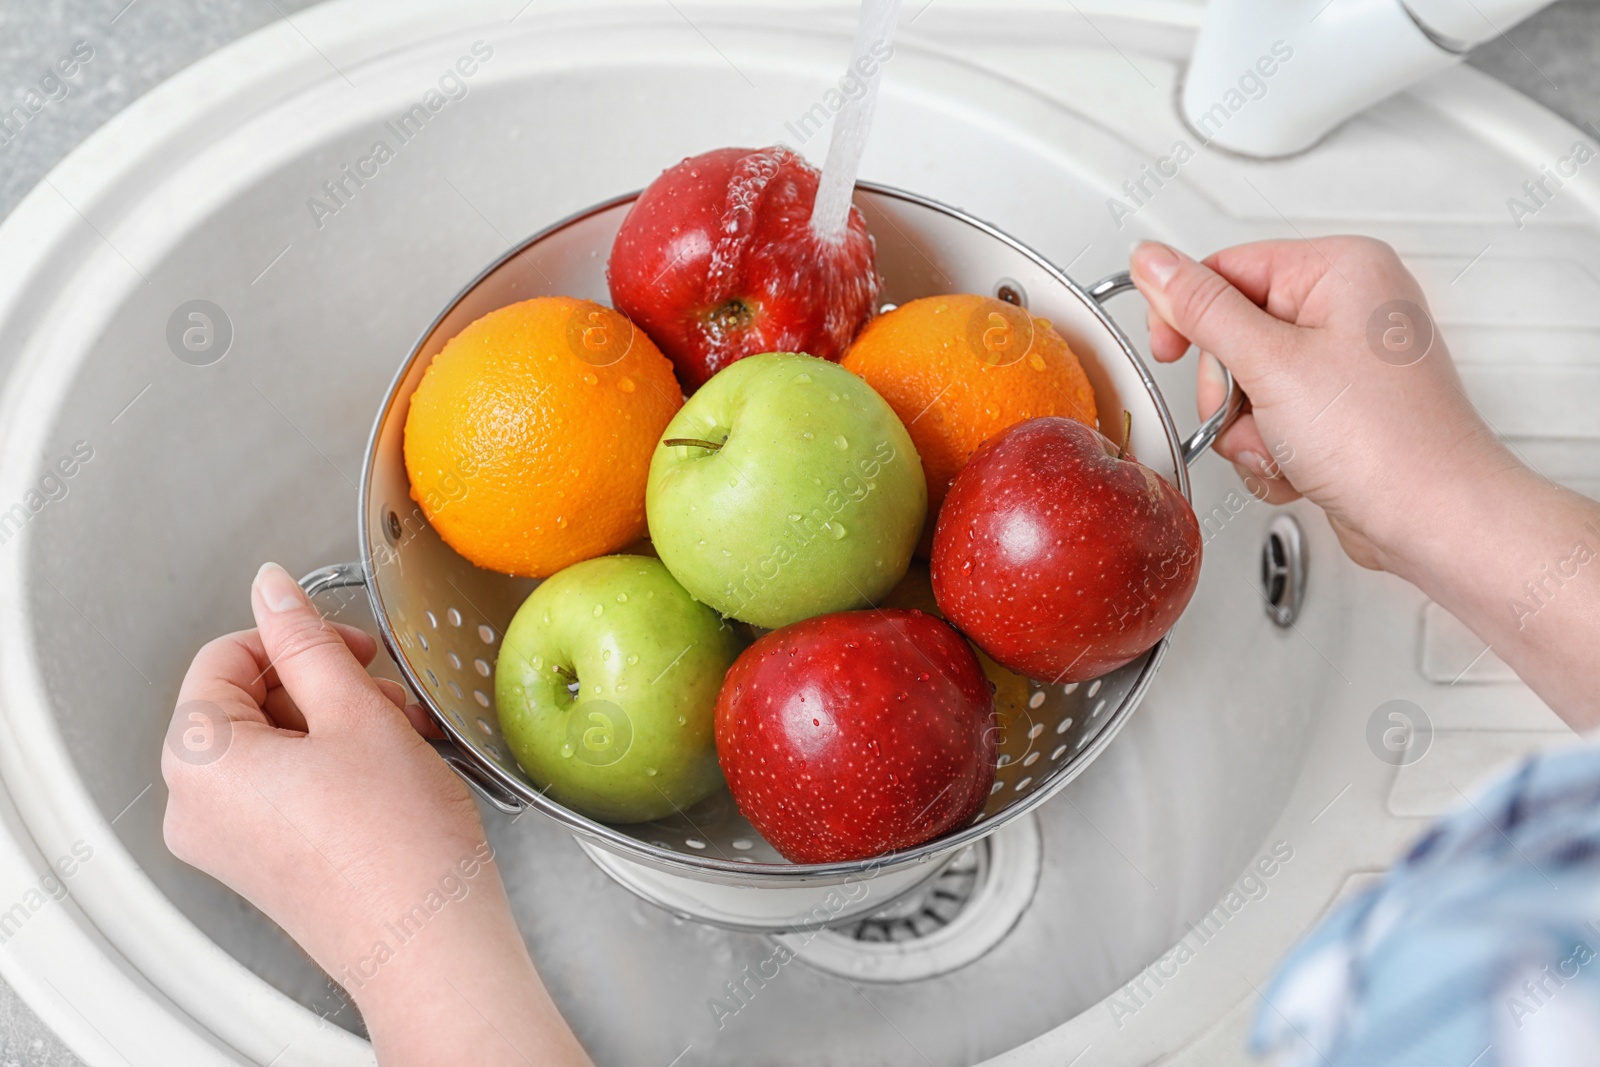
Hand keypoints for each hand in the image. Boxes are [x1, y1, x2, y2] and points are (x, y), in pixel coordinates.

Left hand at [162, 563, 589, 1065]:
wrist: (429, 940)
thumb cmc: (396, 846)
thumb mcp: (356, 714)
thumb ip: (308, 642)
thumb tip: (273, 589)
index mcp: (199, 761)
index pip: (224, 658)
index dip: (294, 639)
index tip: (346, 645)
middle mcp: (196, 807)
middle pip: (248, 701)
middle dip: (323, 687)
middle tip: (384, 698)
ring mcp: (227, 841)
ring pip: (274, 743)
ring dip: (338, 724)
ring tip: (400, 738)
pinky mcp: (262, 864)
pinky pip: (284, 788)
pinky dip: (334, 766)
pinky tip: (390, 771)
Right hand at [1130, 237, 1599, 728]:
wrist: (1431, 520)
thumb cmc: (1383, 441)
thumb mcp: (1269, 364)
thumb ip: (1201, 310)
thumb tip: (1154, 263)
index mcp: (1341, 268)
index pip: (1227, 268)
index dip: (1188, 314)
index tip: (1171, 350)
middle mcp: (1349, 306)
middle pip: (1233, 331)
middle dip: (1230, 390)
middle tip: (1254, 411)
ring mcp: (1346, 361)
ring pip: (1247, 384)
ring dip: (1249, 429)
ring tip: (1283, 445)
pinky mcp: (1340, 408)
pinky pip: (1272, 417)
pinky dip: (1272, 449)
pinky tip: (1298, 464)